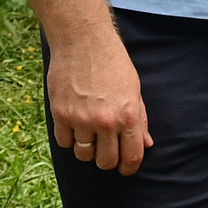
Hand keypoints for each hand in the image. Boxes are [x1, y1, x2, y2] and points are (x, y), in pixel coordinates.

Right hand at [48, 29, 151, 174]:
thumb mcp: (134, 88)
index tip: (124, 168)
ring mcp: (81, 119)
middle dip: (107, 159)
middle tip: (104, 148)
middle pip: (105, 162)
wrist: (83, 39)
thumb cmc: (112, 61)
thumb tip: (146, 144)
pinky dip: (69, 137)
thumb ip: (140, 119)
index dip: (129, 168)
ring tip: (88, 131)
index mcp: (128, 115)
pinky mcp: (60, 114)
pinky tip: (73, 123)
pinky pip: (64, 142)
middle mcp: (106, 121)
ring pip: (83, 155)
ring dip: (86, 148)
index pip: (131, 157)